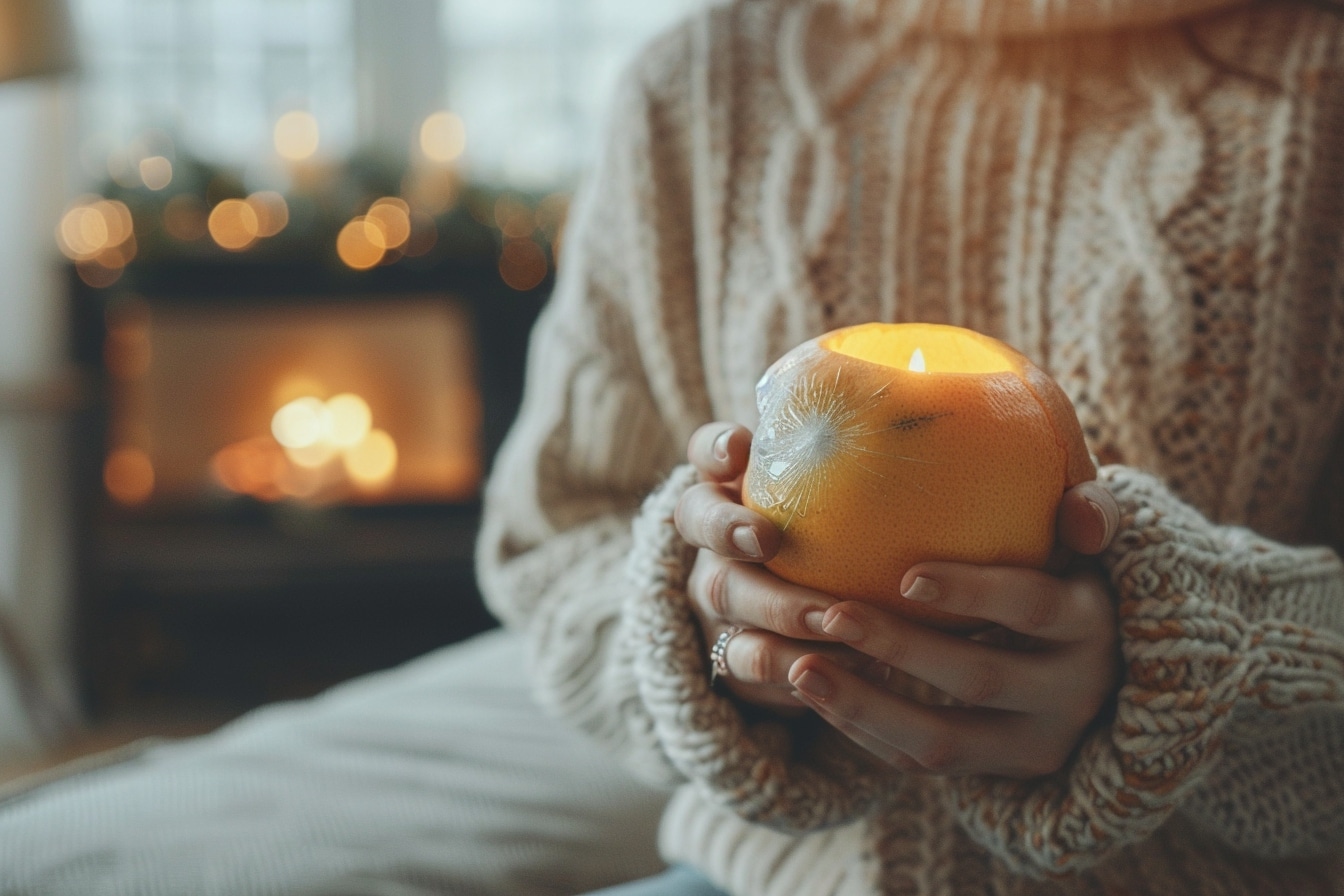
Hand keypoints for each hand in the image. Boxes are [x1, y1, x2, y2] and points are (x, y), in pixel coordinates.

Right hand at [675, 422, 861, 713]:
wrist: (826, 614)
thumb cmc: (858, 532)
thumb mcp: (860, 493)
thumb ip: (882, 457)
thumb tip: (971, 400)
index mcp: (737, 484)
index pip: (706, 452)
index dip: (714, 448)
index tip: (739, 447)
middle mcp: (716, 536)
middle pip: (698, 522)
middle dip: (727, 528)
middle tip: (767, 537)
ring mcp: (721, 594)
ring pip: (722, 596)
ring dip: (772, 607)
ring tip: (827, 618)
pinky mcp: (737, 651)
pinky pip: (747, 662)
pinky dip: (789, 667)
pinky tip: (843, 668)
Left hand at [787, 481, 1121, 778]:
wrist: (1102, 673)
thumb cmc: (1071, 577)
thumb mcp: (1086, 545)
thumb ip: (1087, 511)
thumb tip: (1082, 513)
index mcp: (1091, 625)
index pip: (1033, 607)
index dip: (972, 592)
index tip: (906, 576)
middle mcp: (1071, 694)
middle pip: (979, 678)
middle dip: (900, 649)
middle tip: (831, 614)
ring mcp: (1031, 744)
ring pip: (942, 741)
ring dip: (864, 705)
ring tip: (800, 668)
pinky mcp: (991, 773)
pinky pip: (918, 763)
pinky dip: (863, 730)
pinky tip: (815, 693)